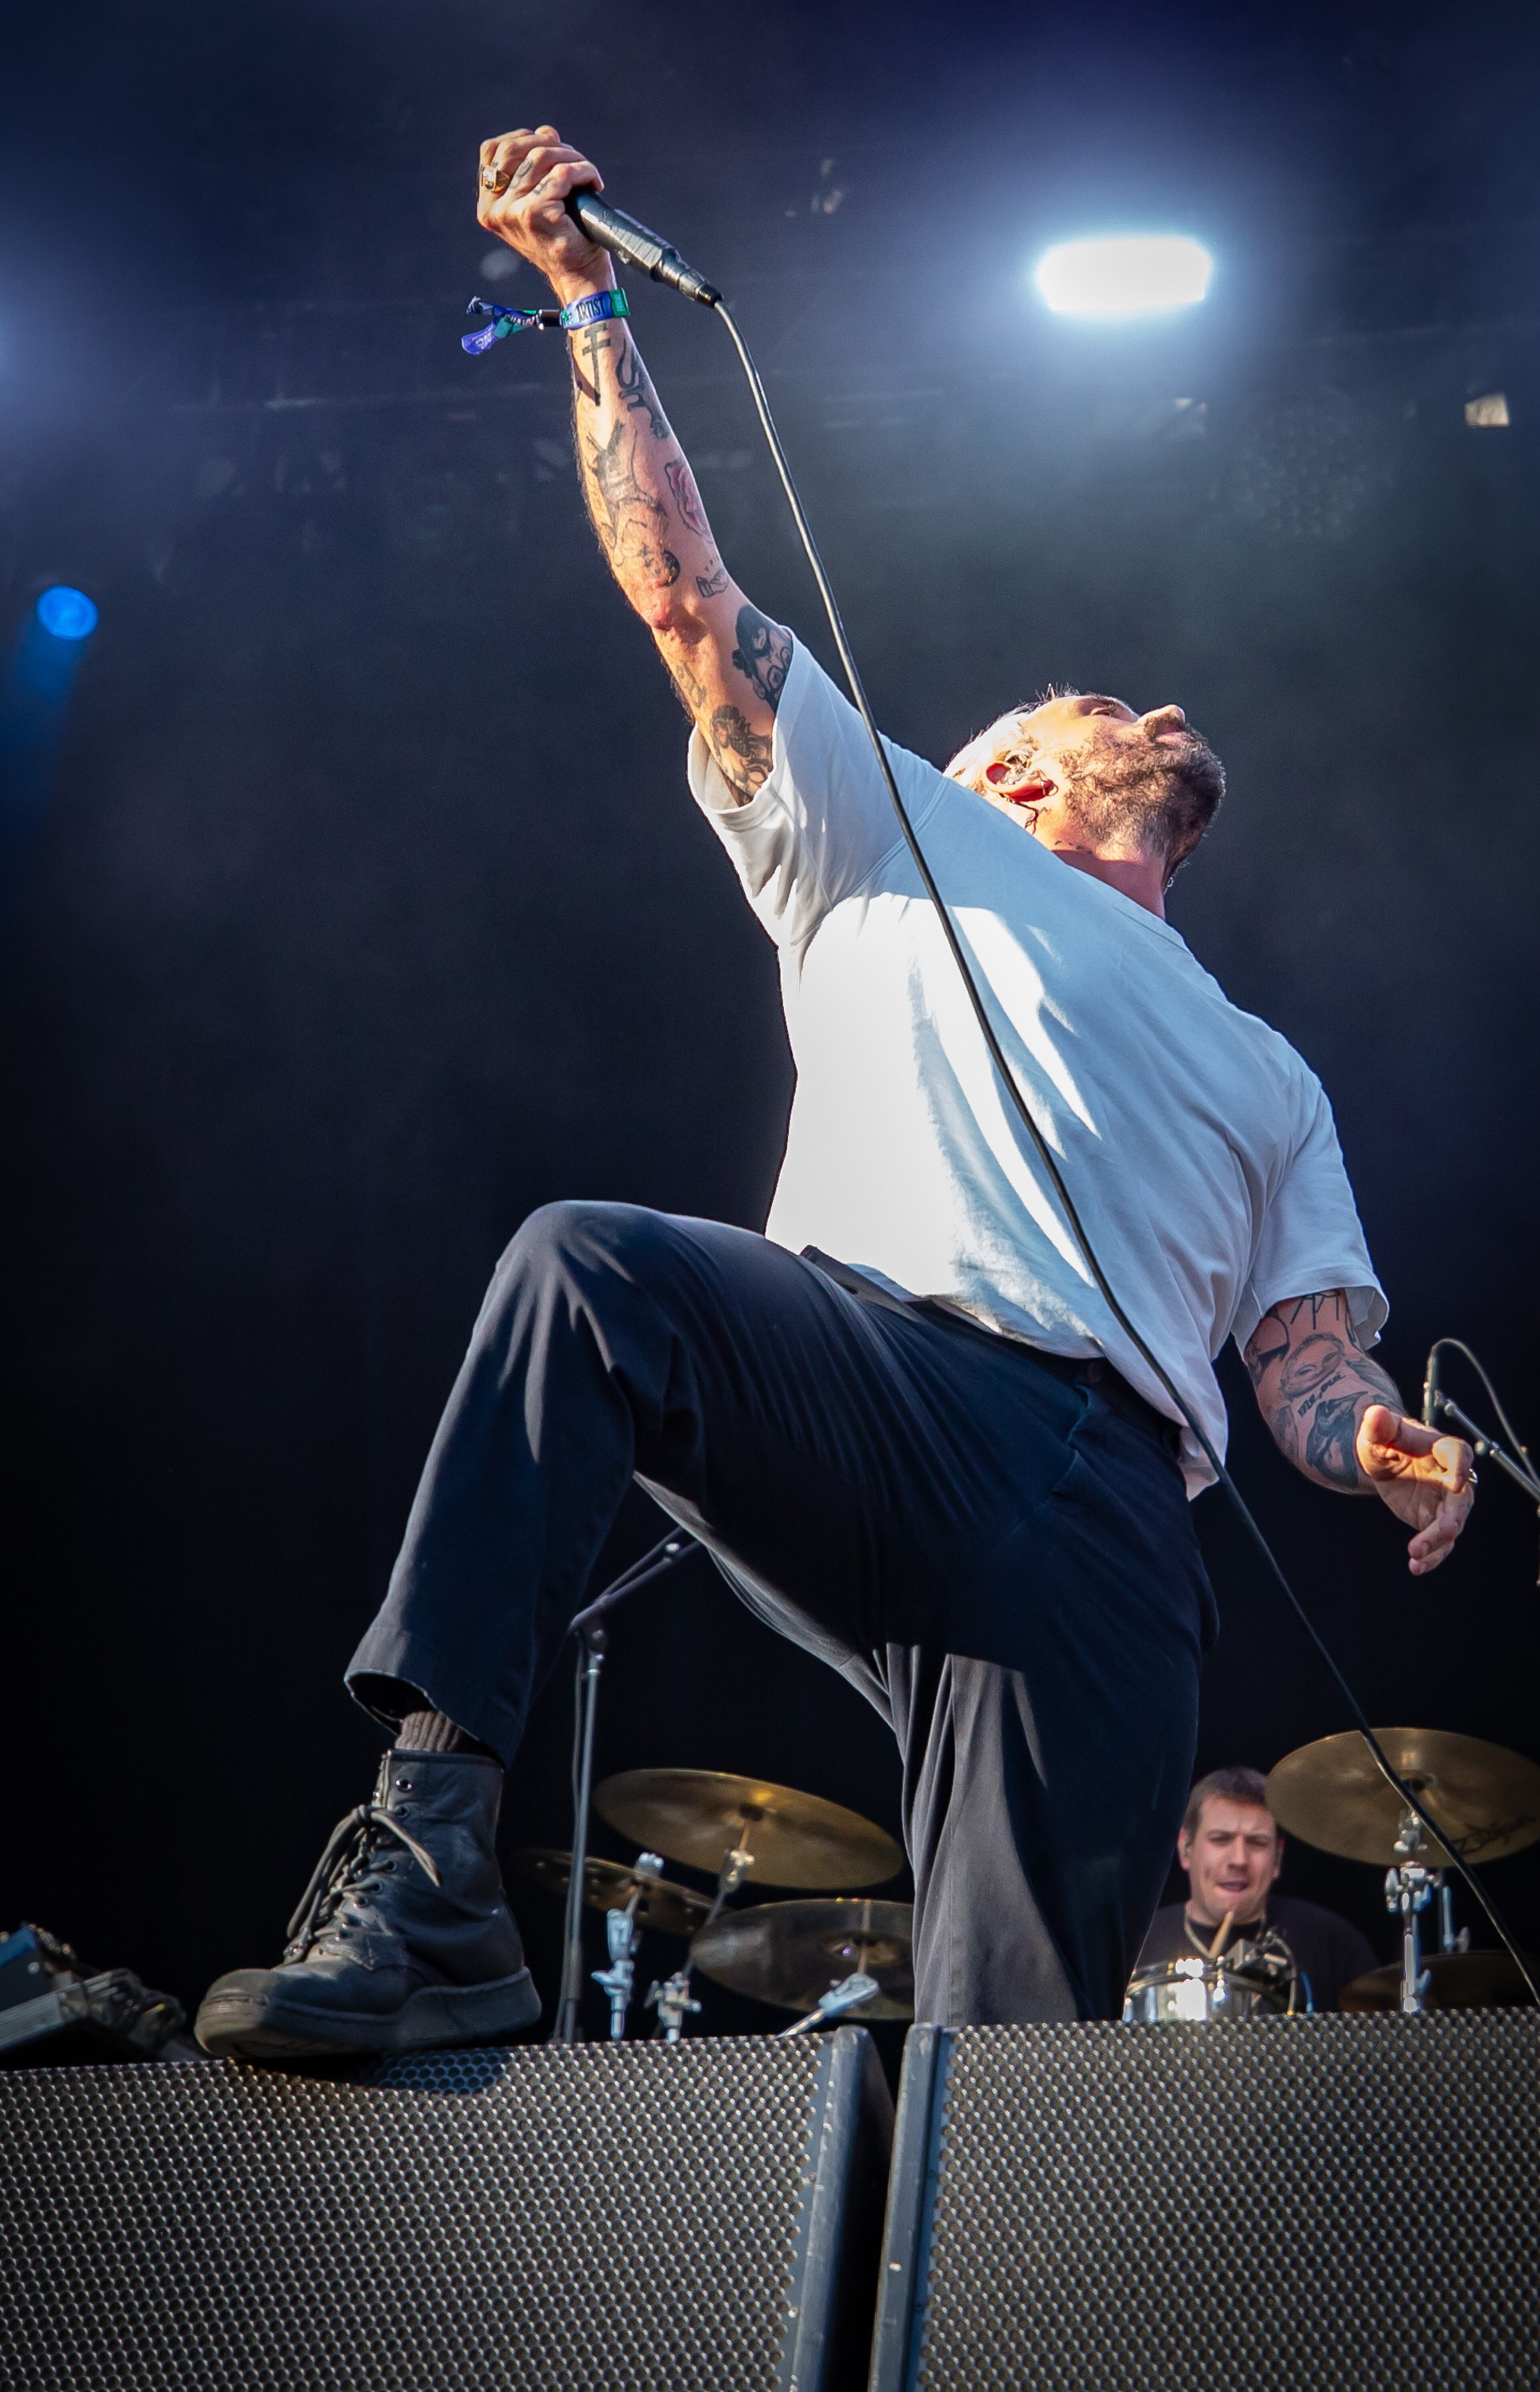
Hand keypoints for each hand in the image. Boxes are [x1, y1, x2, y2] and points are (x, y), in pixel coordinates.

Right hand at [476, 126, 613, 302]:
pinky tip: (594, 184)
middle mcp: (493, 208)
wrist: (578, 275)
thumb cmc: (562, 236)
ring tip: (586, 173)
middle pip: (515, 148)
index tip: (548, 145)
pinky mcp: (534, 214)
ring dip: (571, 157)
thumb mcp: (537, 197)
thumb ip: (532, 165)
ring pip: (541, 157)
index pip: (492, 151)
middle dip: (548, 144)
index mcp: (488, 204)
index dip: (522, 138)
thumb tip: (545, 132)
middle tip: (573, 158)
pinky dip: (583, 171)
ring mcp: (511, 211)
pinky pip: (562, 174)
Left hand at [1356, 1403, 1474, 1574]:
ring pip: (1452, 1526)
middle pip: (1461, 1499)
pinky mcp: (1436, 1521)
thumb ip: (1379, 1426)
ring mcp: (1447, 1502)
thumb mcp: (1377, 1433)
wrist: (1384, 1459)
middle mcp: (1452, 1477)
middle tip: (1445, 1531)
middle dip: (1453, 1516)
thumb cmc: (1385, 1440)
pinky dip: (1431, 1556)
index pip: (1459, 1456)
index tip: (1456, 1481)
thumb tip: (1375, 1412)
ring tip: (1416, 1555)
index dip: (1459, 1468)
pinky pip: (1440, 1543)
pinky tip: (1415, 1568)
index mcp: (1442, 1449)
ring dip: (1438, 1542)